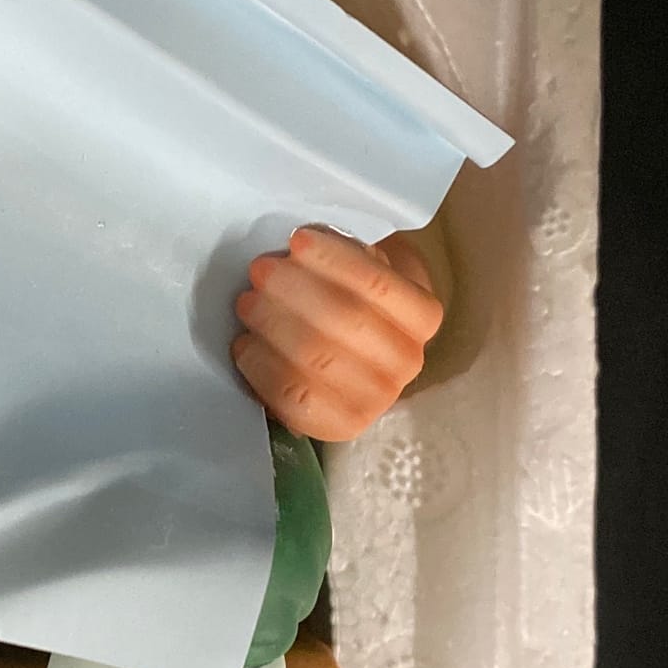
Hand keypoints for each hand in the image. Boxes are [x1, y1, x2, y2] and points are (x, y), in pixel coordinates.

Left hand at [231, 226, 442, 442]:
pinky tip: (246, 343)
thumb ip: (343, 257)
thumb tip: (300, 248)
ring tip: (247, 302)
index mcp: (421, 316)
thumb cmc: (351, 300)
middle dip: (293, 289)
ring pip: (314, 357)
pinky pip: (290, 394)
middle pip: (344, 319)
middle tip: (261, 270)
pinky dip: (261, 363)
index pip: (379, 284)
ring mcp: (375, 400)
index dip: (334, 259)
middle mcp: (407, 362)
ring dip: (272, 322)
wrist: (353, 361)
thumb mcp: (361, 270)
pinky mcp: (337, 426)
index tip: (297, 240)